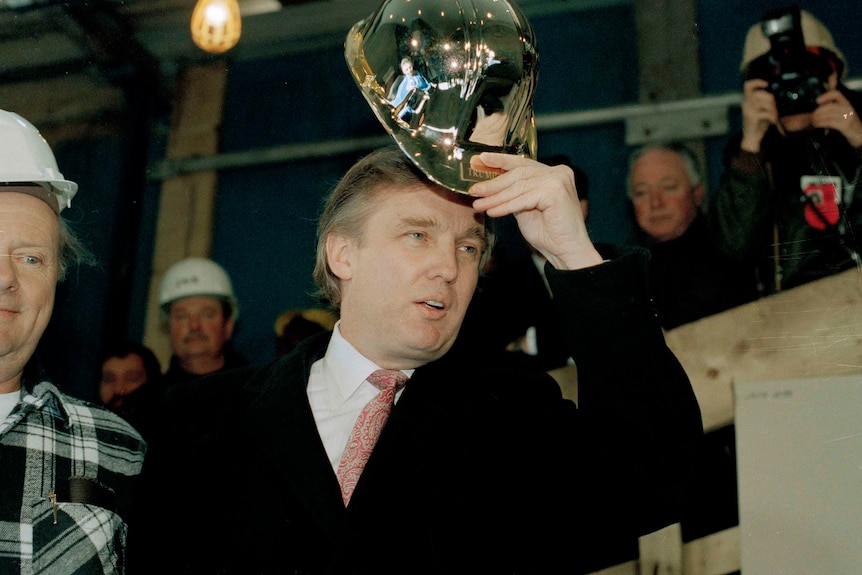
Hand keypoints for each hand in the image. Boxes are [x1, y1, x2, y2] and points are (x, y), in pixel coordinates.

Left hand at [468, 153, 602, 270]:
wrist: (567, 252)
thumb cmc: (549, 233)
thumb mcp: (526, 208)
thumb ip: (514, 194)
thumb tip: (489, 186)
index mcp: (553, 173)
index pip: (522, 163)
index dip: (499, 161)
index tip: (479, 160)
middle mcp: (558, 172)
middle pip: (518, 174)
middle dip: (493, 183)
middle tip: (474, 190)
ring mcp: (558, 180)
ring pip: (518, 187)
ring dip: (495, 197)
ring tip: (478, 204)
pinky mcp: (555, 192)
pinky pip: (522, 199)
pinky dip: (505, 206)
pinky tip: (492, 212)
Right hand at [740, 78, 777, 152]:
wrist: (751, 137)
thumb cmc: (758, 123)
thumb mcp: (761, 109)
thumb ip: (765, 101)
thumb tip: (772, 95)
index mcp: (747, 100)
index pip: (748, 86)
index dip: (757, 82)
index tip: (766, 84)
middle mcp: (746, 104)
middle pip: (762, 94)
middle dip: (771, 101)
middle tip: (774, 109)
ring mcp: (748, 110)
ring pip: (765, 101)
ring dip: (773, 109)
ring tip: (774, 115)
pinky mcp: (752, 117)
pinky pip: (766, 112)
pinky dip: (772, 117)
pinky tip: (772, 121)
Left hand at [811, 88, 861, 148]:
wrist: (859, 134)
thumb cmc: (847, 122)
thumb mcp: (842, 111)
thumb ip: (832, 104)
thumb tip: (822, 93)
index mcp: (846, 103)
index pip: (836, 94)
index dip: (826, 96)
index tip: (817, 101)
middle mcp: (848, 108)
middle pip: (830, 106)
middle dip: (818, 111)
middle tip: (811, 115)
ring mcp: (847, 117)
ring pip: (829, 114)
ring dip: (818, 118)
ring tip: (812, 121)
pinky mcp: (845, 125)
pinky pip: (830, 123)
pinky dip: (821, 123)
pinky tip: (816, 125)